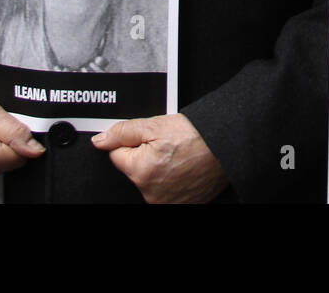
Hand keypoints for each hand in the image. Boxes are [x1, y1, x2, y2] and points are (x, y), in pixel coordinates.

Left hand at [92, 113, 227, 202]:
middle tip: (169, 146)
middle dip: (146, 156)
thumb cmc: (198, 136)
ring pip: (150, 180)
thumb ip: (123, 131)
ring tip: (180, 156)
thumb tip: (101, 140)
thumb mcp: (156, 124)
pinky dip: (173, 180)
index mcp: (141, 171)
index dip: (134, 142)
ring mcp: (165, 202)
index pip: (118, 155)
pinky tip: (185, 168)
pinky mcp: (180, 204)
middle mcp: (151, 192)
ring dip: (160, 169)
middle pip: (134, 170)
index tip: (152, 138)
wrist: (227, 146)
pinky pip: (166, 190)